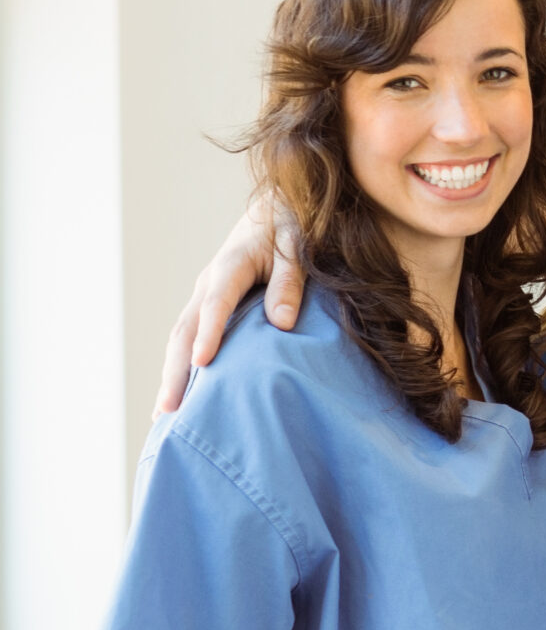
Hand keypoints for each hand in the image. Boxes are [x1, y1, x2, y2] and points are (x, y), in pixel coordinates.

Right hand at [156, 197, 300, 413]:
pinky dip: (178, 367)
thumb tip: (282, 323)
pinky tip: (178, 397)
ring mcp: (202, 297)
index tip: (203, 363)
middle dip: (176, 369)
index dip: (209, 333)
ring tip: (164, 415)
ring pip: (179, 339)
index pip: (217, 304)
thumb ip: (290, 283)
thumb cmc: (289, 231)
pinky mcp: (205, 307)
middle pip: (185, 330)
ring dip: (171, 374)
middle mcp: (208, 284)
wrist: (271, 214)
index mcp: (230, 267)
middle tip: (170, 409)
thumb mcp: (297, 249)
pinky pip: (186, 340)